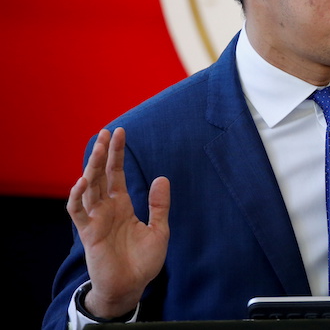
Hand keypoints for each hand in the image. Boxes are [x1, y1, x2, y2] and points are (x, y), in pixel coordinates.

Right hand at [66, 127, 169, 318]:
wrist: (131, 286)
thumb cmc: (143, 261)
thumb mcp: (159, 229)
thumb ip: (159, 205)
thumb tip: (163, 177)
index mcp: (122, 205)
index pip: (117, 174)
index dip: (117, 154)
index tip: (119, 133)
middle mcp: (107, 209)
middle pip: (101, 175)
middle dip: (102, 154)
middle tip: (105, 132)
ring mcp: (96, 219)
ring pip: (89, 188)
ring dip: (91, 167)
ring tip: (97, 148)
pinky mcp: (88, 233)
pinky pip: (78, 211)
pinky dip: (77, 196)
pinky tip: (82, 181)